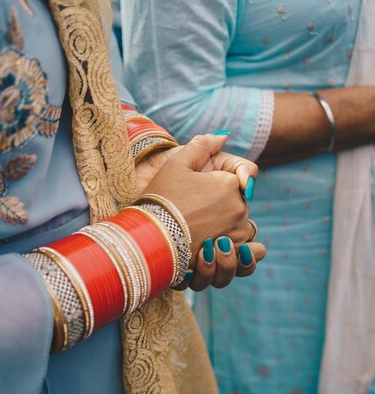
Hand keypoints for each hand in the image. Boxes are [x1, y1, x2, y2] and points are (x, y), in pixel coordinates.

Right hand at [142, 134, 263, 267]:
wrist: (149, 235)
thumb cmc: (161, 198)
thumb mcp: (177, 163)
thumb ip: (203, 145)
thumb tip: (223, 136)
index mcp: (231, 184)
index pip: (240, 179)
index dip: (220, 184)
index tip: (200, 191)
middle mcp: (240, 209)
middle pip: (240, 205)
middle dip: (222, 207)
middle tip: (195, 213)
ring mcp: (237, 234)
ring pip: (243, 230)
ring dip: (228, 230)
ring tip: (205, 235)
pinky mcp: (229, 256)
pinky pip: (243, 255)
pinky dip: (235, 253)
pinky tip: (216, 248)